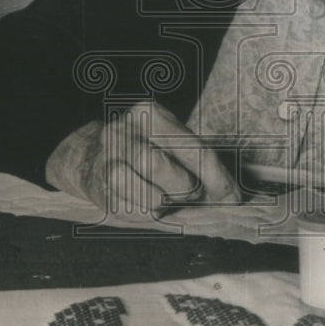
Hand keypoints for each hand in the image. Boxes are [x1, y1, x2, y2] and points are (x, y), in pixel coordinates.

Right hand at [45, 101, 239, 219]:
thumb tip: (231, 196)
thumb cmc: (147, 148)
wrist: (91, 158)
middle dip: (187, 188)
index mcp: (147, 113)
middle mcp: (122, 132)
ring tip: (170, 197)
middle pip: (161, 166)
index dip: (215, 175)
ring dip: (168, 202)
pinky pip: (137, 211)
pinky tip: (153, 204)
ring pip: (148, 195)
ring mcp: (107, 161)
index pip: (189, 147)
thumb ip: (200, 161)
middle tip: (195, 194)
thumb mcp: (171, 139)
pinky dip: (153, 212)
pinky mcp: (102, 190)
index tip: (233, 196)